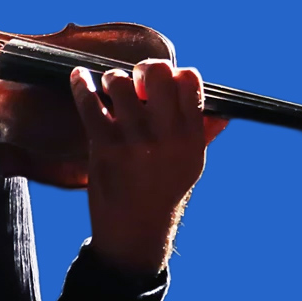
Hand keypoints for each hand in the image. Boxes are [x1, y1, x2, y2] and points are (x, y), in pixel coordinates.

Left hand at [70, 59, 212, 274]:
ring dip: (113, 79)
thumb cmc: (165, 194)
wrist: (136, 232)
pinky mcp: (106, 147)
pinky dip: (81, 84)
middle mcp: (167, 135)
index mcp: (191, 136)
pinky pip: (90, 102)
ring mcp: (135, 140)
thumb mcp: (192, 166)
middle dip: (144, 68)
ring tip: (111, 88)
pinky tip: (79, 76)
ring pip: (121, 83)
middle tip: (136, 80)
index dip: (175, 72)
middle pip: (157, 73)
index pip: (190, 81)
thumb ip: (204, 135)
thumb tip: (223, 113)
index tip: (163, 80)